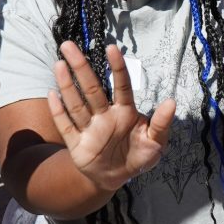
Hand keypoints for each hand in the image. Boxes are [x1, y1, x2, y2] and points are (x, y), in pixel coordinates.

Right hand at [48, 42, 174, 190]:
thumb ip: (162, 124)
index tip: (112, 48)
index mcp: (125, 112)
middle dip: (81, 67)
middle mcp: (105, 115)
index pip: (121, 86)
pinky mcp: (77, 144)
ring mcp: (90, 128)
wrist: (117, 177)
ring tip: (60, 64)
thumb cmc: (139, 155)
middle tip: (69, 45)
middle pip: (92, 88)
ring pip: (77, 104)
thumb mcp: (156, 143)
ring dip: (67, 85)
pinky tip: (52, 94)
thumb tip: (172, 102)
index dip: (117, 68)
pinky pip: (66, 126)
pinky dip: (58, 112)